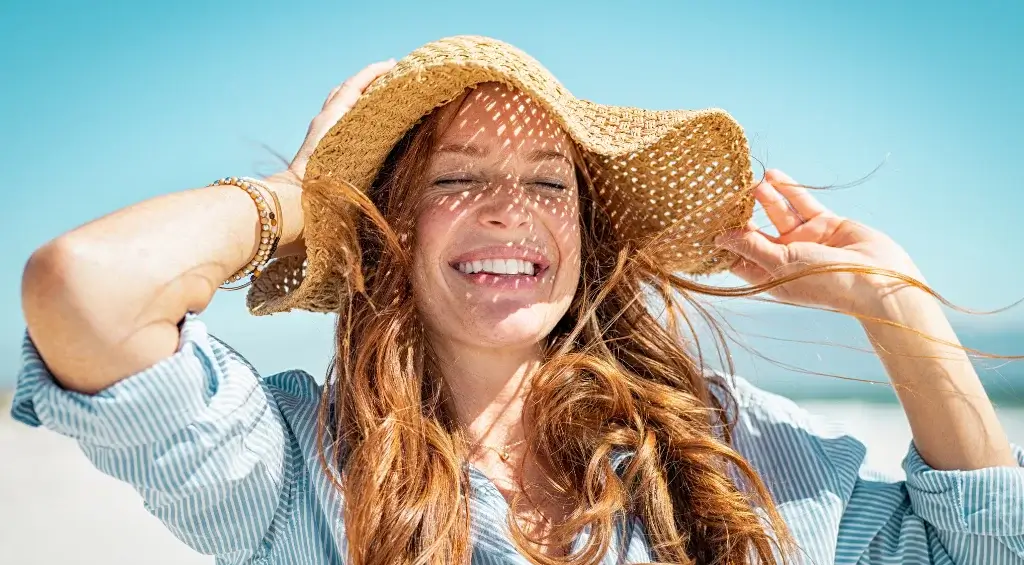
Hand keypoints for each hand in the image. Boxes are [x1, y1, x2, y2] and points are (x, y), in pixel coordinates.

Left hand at [285, 59, 395, 180]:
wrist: (298, 195)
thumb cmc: (324, 177)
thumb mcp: (347, 147)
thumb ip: (362, 130)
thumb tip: (383, 113)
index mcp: (333, 115)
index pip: (354, 85)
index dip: (373, 72)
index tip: (392, 64)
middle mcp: (325, 118)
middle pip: (345, 89)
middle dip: (366, 80)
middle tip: (388, 77)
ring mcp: (320, 129)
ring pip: (340, 102)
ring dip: (359, 94)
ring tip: (379, 96)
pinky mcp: (319, 143)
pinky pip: (339, 117)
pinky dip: (353, 111)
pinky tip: (365, 121)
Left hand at [714, 169, 924, 317]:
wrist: (877, 278)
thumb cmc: (824, 281)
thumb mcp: (780, 263)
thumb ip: (750, 247)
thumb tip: (719, 237)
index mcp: (770, 276)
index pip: (739, 257)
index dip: (724, 240)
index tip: (706, 221)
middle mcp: (785, 258)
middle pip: (757, 233)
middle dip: (742, 214)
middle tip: (725, 194)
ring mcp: (805, 241)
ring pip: (779, 215)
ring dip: (765, 198)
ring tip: (751, 183)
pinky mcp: (825, 224)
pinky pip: (801, 204)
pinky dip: (788, 190)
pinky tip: (773, 177)